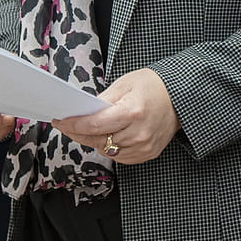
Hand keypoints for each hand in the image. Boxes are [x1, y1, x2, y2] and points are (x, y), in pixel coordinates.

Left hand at [51, 68, 179, 163]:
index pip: (94, 125)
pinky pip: (120, 157)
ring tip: (83, 130)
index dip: (73, 124)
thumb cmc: (153, 86)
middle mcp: (139, 133)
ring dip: (93, 141)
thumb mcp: (125, 83)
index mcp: (132, 112)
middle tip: (65, 125)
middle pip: (97, 140)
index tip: (60, 121)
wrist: (180, 97)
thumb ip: (103, 100)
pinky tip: (105, 137)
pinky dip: (109, 148)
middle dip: (78, 133)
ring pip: (107, 151)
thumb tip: (82, 112)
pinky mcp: (147, 154)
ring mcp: (144, 147)